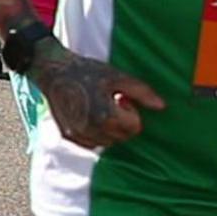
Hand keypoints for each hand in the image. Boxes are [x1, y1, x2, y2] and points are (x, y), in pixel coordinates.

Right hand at [31, 47, 164, 148]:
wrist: (54, 72)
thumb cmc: (87, 72)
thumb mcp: (118, 77)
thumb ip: (142, 92)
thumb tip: (162, 107)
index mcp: (106, 116)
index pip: (134, 127)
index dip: (131, 111)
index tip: (120, 98)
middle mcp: (92, 130)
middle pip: (122, 137)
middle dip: (122, 121)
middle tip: (110, 102)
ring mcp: (79, 136)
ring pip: (108, 143)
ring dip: (109, 129)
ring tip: (98, 108)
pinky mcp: (69, 137)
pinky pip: (92, 144)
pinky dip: (95, 133)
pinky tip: (88, 115)